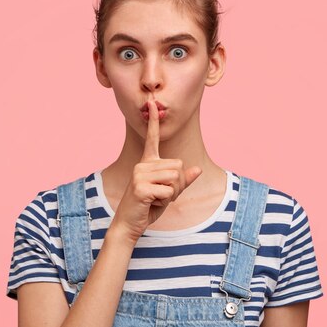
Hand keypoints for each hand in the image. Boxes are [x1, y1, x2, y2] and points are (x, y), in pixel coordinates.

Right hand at [111, 100, 201, 243]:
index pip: (152, 138)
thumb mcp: (168, 193)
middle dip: (176, 185)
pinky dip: (165, 201)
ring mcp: (139, 175)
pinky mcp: (140, 187)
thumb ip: (182, 181)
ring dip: (171, 194)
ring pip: (175, 179)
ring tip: (155, 199)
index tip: (151, 103)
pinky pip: (168, 192)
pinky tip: (151, 204)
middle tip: (160, 195)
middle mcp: (142, 165)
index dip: (153, 121)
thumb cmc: (148, 207)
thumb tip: (197, 169)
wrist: (129, 223)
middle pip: (178, 166)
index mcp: (147, 163)